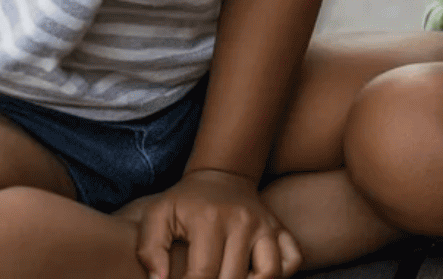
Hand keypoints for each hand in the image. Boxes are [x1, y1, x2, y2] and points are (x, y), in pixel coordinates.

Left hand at [133, 169, 299, 278]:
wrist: (222, 174)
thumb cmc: (185, 200)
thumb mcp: (157, 215)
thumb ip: (149, 250)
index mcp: (211, 220)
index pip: (203, 274)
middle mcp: (244, 223)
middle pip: (233, 278)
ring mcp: (266, 226)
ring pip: (269, 272)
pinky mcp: (280, 229)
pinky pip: (292, 260)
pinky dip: (280, 274)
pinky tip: (253, 275)